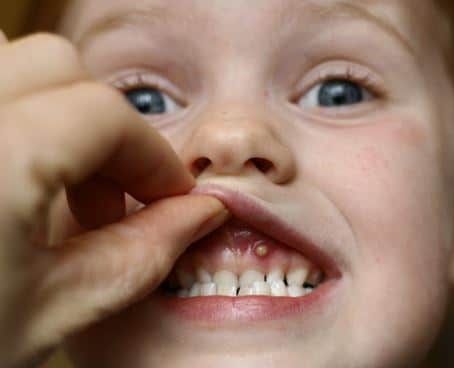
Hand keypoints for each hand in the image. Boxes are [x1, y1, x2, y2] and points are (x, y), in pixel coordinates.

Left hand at [0, 32, 228, 366]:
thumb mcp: (51, 311)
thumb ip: (141, 252)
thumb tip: (196, 217)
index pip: (105, 114)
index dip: (152, 157)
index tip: (167, 197)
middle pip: (57, 66)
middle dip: (104, 126)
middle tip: (110, 194)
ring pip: (8, 64)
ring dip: (54, 113)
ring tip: (54, 185)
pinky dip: (11, 117)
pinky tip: (12, 178)